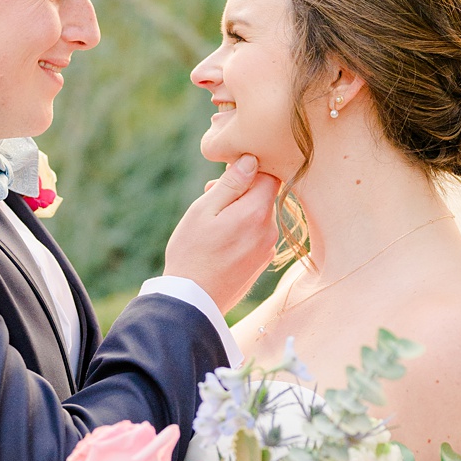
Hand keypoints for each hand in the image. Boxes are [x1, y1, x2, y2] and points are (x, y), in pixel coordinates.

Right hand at [164, 155, 279, 310]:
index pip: (269, 175)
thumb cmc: (191, 252)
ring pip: (258, 216)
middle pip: (263, 196)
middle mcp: (269, 231)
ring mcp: (267, 248)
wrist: (193, 300)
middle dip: (240, 192)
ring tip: (211, 223)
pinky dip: (241, 230)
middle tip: (209, 196)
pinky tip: (219, 241)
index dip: (248, 170)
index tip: (224, 177)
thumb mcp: (204, 210)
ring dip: (239, 211)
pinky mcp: (261, 262)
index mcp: (257, 213)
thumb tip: (252, 160)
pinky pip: (256, 235)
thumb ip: (231, 184)